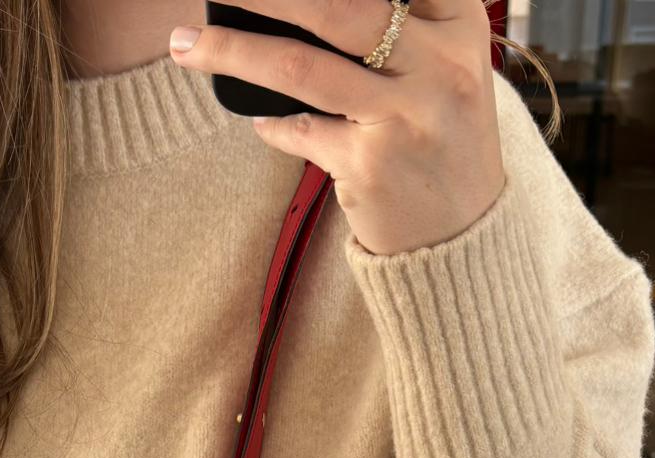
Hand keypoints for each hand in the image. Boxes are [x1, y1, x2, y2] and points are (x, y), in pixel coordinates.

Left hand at [169, 0, 505, 255]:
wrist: (468, 239)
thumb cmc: (445, 145)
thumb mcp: (445, 73)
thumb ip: (400, 31)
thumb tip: (300, 13)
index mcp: (460, 29)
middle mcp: (439, 67)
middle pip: (335, 6)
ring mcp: (404, 118)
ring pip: (298, 65)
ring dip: (231, 51)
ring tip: (186, 45)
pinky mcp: (371, 166)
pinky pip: (300, 131)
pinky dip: (274, 125)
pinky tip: (263, 122)